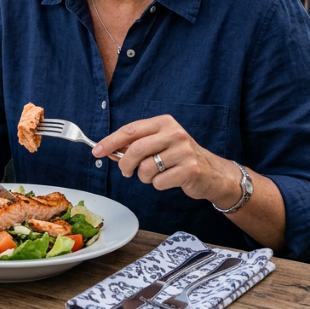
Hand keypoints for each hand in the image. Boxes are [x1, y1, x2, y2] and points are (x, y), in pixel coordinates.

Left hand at [93, 115, 237, 204]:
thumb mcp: (159, 144)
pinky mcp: (190, 169)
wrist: (212, 173)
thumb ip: (136, 145)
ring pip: (146, 168)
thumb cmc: (180, 157)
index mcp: (164, 123)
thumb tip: (107, 150)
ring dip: (145, 177)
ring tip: (155, 175)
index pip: (130, 130)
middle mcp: (175, 133)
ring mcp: (183, 151)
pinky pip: (159, 182)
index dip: (110, 141)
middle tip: (126, 172)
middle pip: (135, 150)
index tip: (96, 151)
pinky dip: (159, 185)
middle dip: (125, 164)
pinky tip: (170, 180)